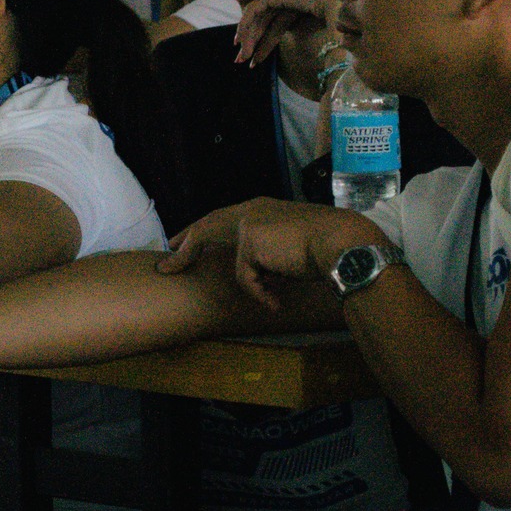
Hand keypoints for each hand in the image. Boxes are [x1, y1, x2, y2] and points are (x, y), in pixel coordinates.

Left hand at [158, 198, 383, 310]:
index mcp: (262, 209)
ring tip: (169, 271)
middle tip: (167, 253)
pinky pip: (246, 278)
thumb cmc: (326, 248)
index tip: (187, 239)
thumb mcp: (291, 249)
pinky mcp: (250, 241)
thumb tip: (260, 277)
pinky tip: (273, 301)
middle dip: (185, 238)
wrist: (343, 243)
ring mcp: (249, 222)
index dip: (205, 228)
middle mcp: (252, 210)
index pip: (225, 217)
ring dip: (186, 258)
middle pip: (208, 223)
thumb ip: (269, 255)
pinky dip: (259, 292)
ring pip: (210, 242)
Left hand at [235, 0, 334, 66]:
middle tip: (241, 60)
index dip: (265, 41)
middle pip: (264, 20)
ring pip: (257, 17)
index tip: (255, 58)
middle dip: (252, 41)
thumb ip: (301, 36)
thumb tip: (301, 53)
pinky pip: (253, 11)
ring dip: (248, 38)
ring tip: (243, 58)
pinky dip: (246, 27)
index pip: (276, 22)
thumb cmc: (338, 20)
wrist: (341, 6)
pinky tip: (243, 43)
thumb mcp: (316, 30)